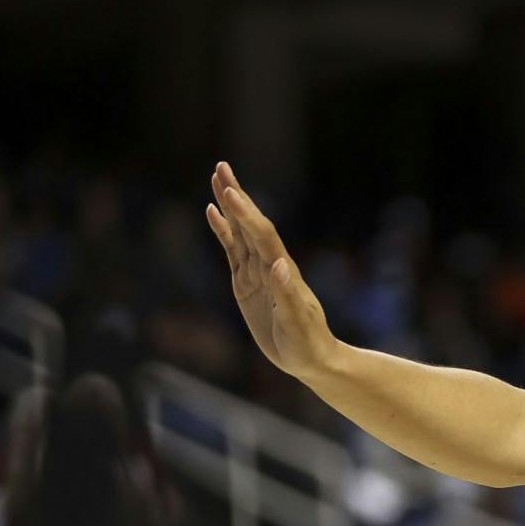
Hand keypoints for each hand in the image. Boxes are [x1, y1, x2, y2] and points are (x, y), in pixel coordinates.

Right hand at [206, 162, 338, 379]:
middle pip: (251, 224)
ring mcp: (258, 272)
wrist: (311, 359)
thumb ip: (288, 295)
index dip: (247, 215)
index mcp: (283, 272)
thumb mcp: (297, 324)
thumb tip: (280, 265)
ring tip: (217, 178)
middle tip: (222, 166)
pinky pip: (232, 251)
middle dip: (237, 196)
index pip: (263, 236)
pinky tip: (213, 213)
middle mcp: (270, 265)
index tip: (233, 192)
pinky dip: (223, 231)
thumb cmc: (308, 344)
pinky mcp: (247, 283)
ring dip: (229, 206)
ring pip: (240, 232)